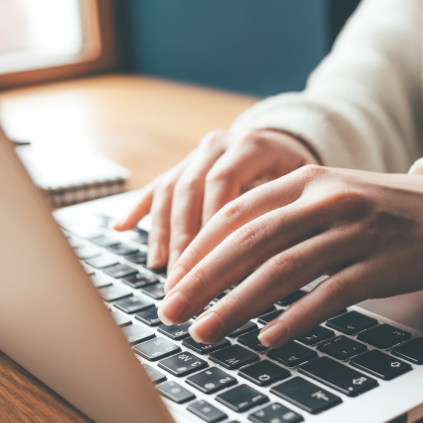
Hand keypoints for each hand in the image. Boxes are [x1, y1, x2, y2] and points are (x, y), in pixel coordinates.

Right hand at [113, 129, 317, 270]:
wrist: (289, 143)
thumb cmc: (301, 177)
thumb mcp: (302, 189)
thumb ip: (283, 213)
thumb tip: (267, 263)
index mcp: (251, 146)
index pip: (223, 183)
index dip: (212, 223)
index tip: (208, 263)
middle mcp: (219, 144)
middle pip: (191, 189)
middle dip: (183, 238)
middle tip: (181, 278)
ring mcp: (197, 154)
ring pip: (171, 190)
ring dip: (162, 232)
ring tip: (159, 267)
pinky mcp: (183, 165)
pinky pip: (156, 186)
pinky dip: (138, 209)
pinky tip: (120, 228)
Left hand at [157, 165, 422, 347]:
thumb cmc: (373, 211)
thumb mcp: (323, 198)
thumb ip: (276, 218)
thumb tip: (217, 259)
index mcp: (304, 180)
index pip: (236, 213)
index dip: (198, 249)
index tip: (171, 280)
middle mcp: (325, 200)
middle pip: (251, 241)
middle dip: (204, 280)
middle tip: (171, 311)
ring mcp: (354, 232)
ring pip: (283, 270)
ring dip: (237, 305)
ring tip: (205, 332)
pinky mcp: (379, 265)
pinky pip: (329, 294)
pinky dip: (295, 318)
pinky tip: (267, 339)